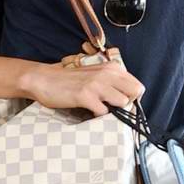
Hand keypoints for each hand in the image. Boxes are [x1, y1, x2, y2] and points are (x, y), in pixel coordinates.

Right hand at [20, 56, 145, 117]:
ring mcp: (96, 84)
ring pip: (123, 102)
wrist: (44, 79)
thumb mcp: (95, 75)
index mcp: (111, 68)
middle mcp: (106, 74)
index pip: (138, 85)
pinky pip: (103, 112)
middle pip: (135, 93)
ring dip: (113, 110)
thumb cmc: (70, 81)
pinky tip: (89, 111)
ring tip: (100, 109)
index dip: (132, 98)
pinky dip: (98, 115)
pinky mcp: (85, 96)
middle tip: (113, 108)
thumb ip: (111, 82)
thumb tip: (127, 98)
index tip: (120, 103)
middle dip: (127, 104)